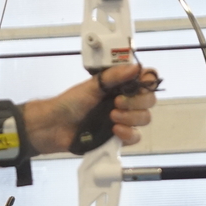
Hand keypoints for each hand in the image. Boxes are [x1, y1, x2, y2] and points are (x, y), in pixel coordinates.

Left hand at [21, 64, 158, 153]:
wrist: (56, 126)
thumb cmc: (71, 102)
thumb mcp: (92, 85)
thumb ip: (114, 76)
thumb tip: (136, 67)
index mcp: (121, 85)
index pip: (146, 80)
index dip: (147, 81)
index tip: (138, 83)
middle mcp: (126, 101)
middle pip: (150, 100)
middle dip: (137, 102)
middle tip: (117, 102)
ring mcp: (124, 120)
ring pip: (145, 118)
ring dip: (131, 117)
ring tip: (111, 117)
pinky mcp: (119, 138)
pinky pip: (136, 137)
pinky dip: (128, 133)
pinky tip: (115, 130)